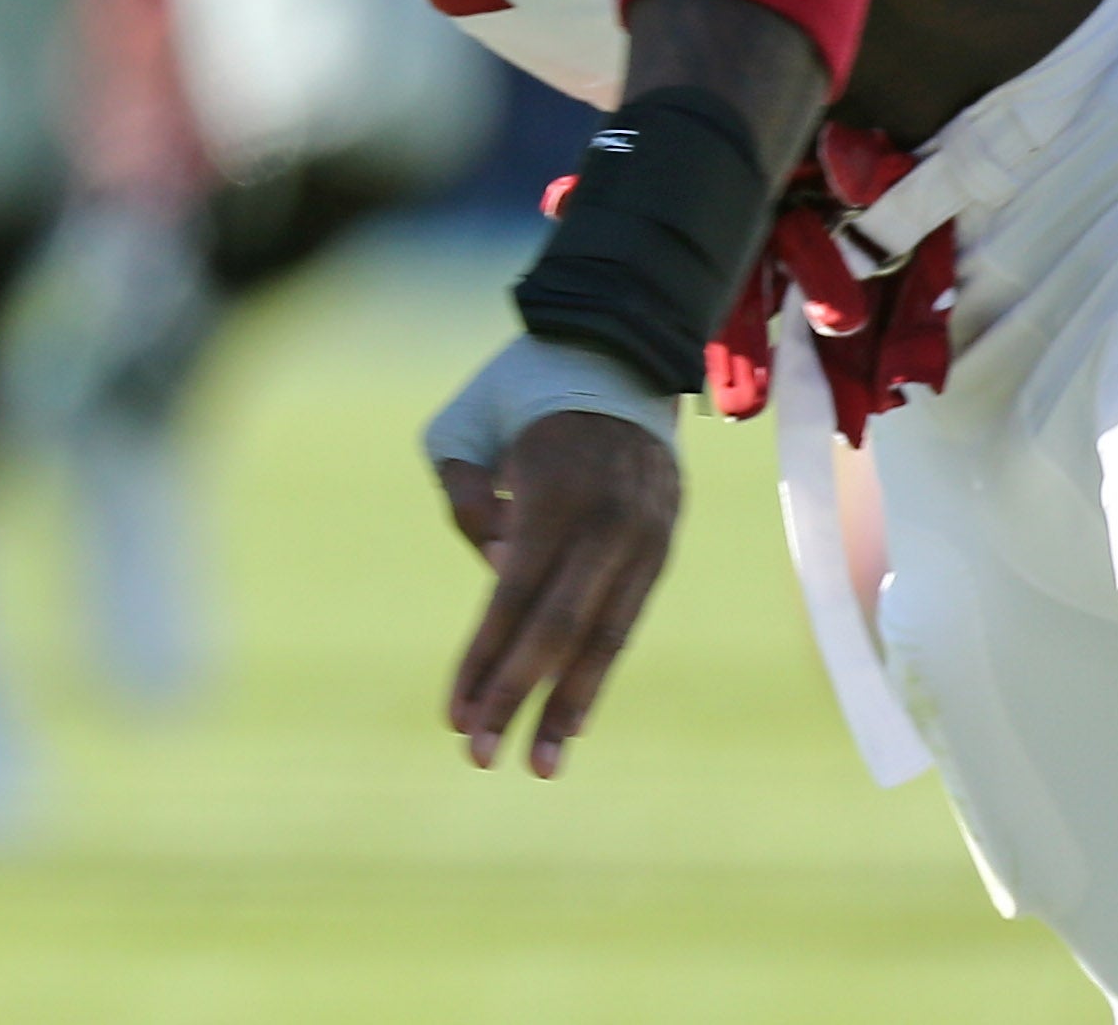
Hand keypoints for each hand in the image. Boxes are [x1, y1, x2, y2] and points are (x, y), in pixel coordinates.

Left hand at [437, 408, 680, 777]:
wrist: (616, 352)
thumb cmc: (518, 392)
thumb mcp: (464, 424)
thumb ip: (465, 497)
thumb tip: (501, 572)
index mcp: (554, 487)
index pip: (513, 595)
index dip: (485, 659)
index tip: (455, 714)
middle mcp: (608, 520)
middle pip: (559, 629)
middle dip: (517, 698)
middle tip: (480, 757)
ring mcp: (644, 536)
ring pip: (603, 637)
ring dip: (568, 705)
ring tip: (540, 765)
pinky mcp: (662, 547)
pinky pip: (625, 620)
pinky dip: (597, 669)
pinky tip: (572, 715)